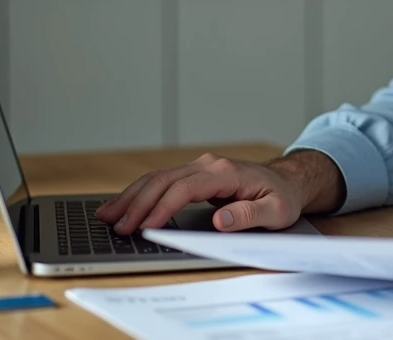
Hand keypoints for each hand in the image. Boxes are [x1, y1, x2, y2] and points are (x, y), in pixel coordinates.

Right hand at [95, 152, 325, 234]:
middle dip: (136, 203)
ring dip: (131, 196)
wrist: (286, 182)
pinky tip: (123, 205)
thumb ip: (250, 215)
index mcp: (225, 172)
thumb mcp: (276, 211)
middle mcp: (208, 165)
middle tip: (115, 225)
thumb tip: (221, 221)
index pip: (185, 188)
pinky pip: (162, 182)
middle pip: (163, 180)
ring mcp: (199, 168)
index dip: (162, 207)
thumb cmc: (282, 198)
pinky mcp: (194, 175)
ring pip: (157, 178)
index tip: (145, 227)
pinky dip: (140, 193)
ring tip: (106, 215)